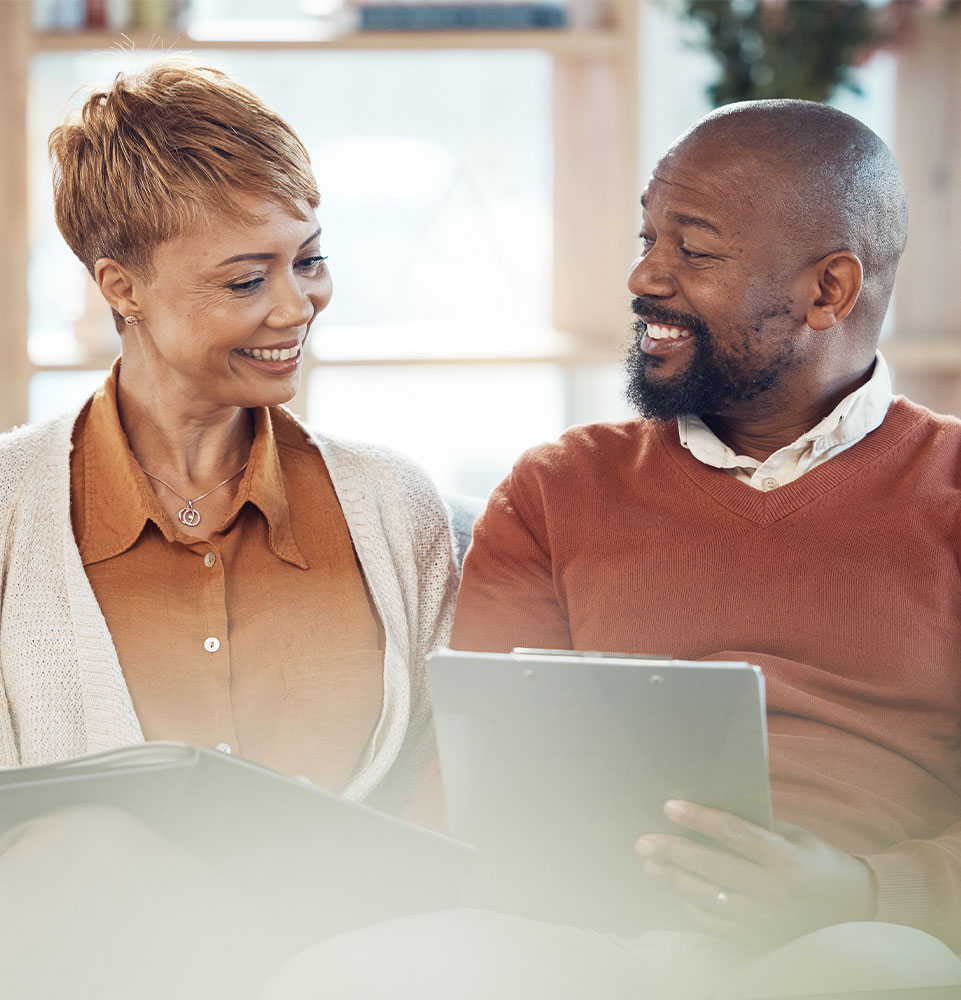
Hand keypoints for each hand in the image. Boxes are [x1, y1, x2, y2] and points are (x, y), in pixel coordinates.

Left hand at [635, 799, 877, 944]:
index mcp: (785, 857)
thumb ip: (756, 826)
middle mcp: (775, 890)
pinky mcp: (759, 938)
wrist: (856, 907)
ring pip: (708, 898)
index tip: (670, 806)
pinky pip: (715, 925)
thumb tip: (706, 812)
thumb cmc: (818, 860)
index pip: (734, 833)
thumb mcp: (795, 835)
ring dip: (674, 878)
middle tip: (644, 841)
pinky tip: (676, 889)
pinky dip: (690, 906)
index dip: (699, 818)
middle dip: (673, 851)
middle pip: (713, 867)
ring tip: (652, 863)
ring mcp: (766, 918)